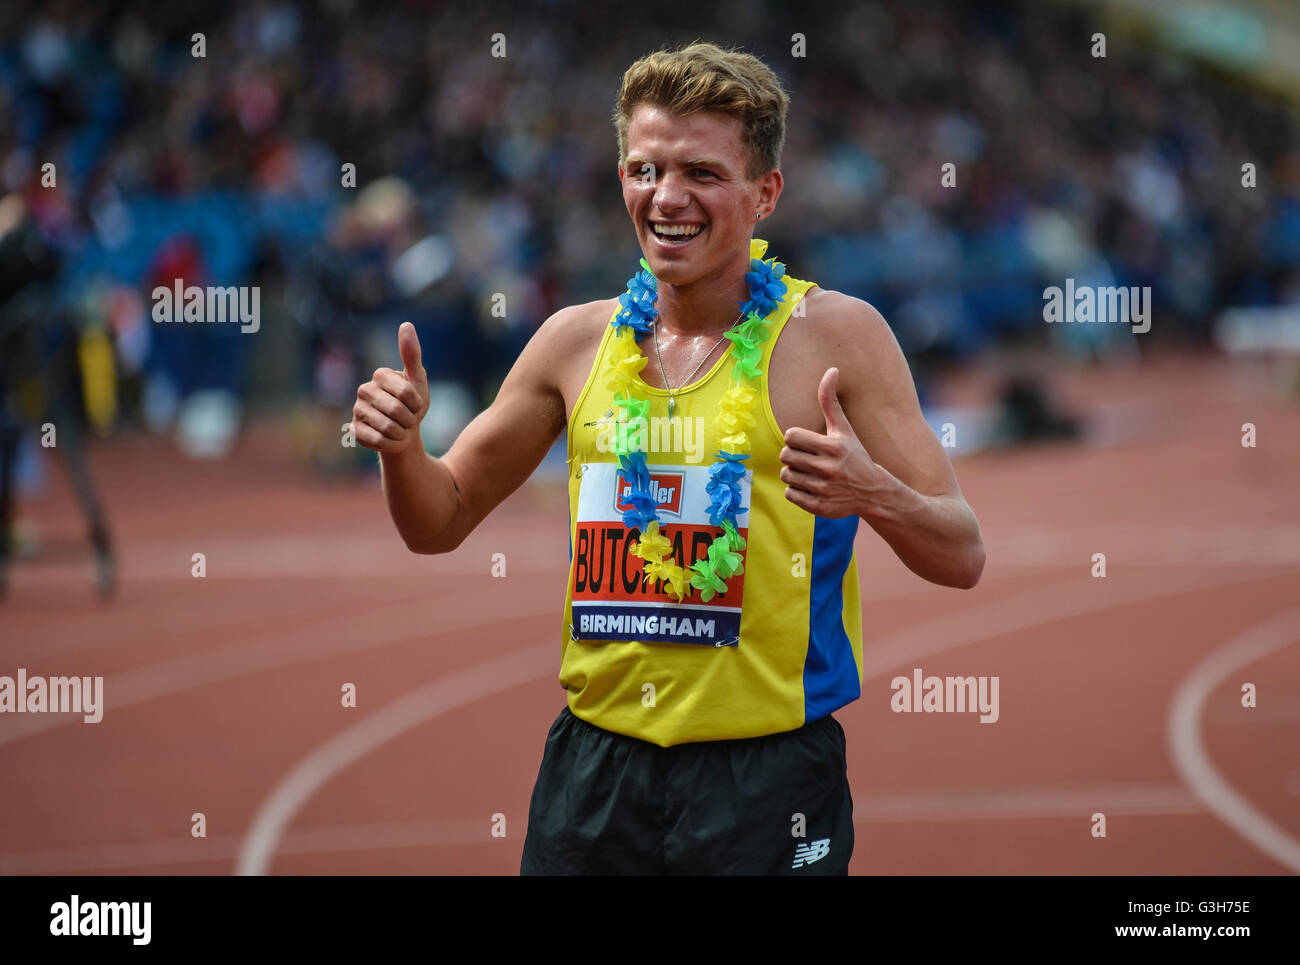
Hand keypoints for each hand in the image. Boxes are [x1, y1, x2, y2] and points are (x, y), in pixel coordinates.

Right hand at [352, 322, 429, 454]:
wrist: (405, 431)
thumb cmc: (412, 404)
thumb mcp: (418, 380)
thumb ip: (412, 354)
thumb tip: (406, 324)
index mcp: (379, 375)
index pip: (406, 392)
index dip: (417, 403)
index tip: (416, 404)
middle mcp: (364, 390)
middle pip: (396, 411)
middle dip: (410, 420)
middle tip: (408, 419)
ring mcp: (357, 410)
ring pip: (387, 427)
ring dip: (402, 433)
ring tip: (400, 428)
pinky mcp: (354, 431)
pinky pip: (378, 440)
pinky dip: (391, 443)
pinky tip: (390, 439)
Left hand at [780, 367, 891, 517]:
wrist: (872, 492)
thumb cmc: (854, 455)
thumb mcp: (843, 428)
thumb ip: (830, 400)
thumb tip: (831, 369)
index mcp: (832, 446)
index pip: (790, 436)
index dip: (796, 439)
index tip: (809, 443)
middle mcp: (828, 469)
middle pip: (785, 456)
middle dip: (793, 456)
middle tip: (808, 458)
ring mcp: (823, 489)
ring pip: (785, 475)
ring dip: (794, 473)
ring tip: (811, 473)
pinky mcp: (818, 507)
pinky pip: (789, 494)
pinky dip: (796, 490)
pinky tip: (812, 486)